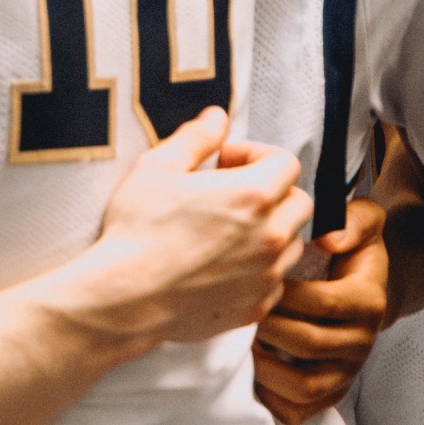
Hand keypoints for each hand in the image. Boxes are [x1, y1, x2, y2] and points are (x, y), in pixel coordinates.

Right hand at [67, 107, 311, 354]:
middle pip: (298, 203)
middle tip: (231, 194)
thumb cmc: (137, 231)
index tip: (226, 163)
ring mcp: (266, 275)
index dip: (256, 154)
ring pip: (291, 243)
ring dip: (270, 230)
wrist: (125, 298)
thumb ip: (196, 138)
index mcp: (251, 195)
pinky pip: (275, 281)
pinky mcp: (256, 306)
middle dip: (271, 192)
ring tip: (228, 231)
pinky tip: (222, 264)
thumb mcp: (157, 167)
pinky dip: (259, 268)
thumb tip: (217, 118)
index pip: (286, 163)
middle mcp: (270, 236)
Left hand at [254, 194, 393, 424]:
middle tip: (235, 308)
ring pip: (304, 386)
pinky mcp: (331, 395)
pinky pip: (298, 410)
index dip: (282, 293)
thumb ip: (354, 220)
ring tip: (240, 340)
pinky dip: (270, 396)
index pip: (321, 302)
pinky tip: (249, 369)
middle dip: (266, 326)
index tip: (255, 277)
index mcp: (368, 301)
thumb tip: (328, 238)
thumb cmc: (351, 251)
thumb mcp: (364, 222)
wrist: (364, 290)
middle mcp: (362, 342)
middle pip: (307, 343)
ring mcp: (346, 373)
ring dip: (265, 366)